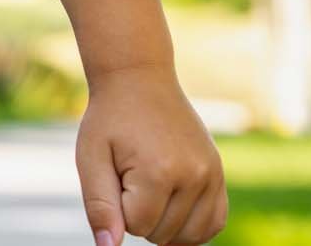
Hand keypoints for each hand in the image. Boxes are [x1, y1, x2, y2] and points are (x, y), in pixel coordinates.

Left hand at [75, 65, 226, 243]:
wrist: (140, 81)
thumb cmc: (109, 120)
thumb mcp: (91, 157)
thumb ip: (99, 206)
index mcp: (160, 172)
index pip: (138, 227)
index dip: (118, 207)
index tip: (114, 174)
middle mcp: (194, 177)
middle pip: (163, 233)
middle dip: (140, 214)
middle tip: (130, 174)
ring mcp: (212, 176)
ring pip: (189, 236)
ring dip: (164, 223)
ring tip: (149, 186)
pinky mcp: (220, 175)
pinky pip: (214, 223)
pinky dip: (193, 227)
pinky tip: (173, 207)